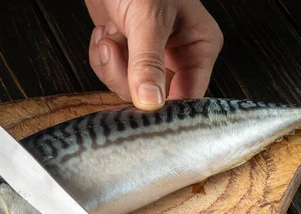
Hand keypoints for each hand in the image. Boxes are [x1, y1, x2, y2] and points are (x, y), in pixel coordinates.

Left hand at [86, 0, 222, 109]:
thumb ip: (149, 62)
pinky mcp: (127, 54)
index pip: (189, 96)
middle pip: (155, 97)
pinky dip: (101, 57)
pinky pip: (113, 75)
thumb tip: (151, 103)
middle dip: (127, 75)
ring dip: (111, 64)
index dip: (165, 107)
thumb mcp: (147, 19)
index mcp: (199, 45)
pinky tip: (106, 32)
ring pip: (130, 88)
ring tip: (111, 33)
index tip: (143, 107)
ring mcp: (151, 56)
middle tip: (116, 47)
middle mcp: (178, 54)